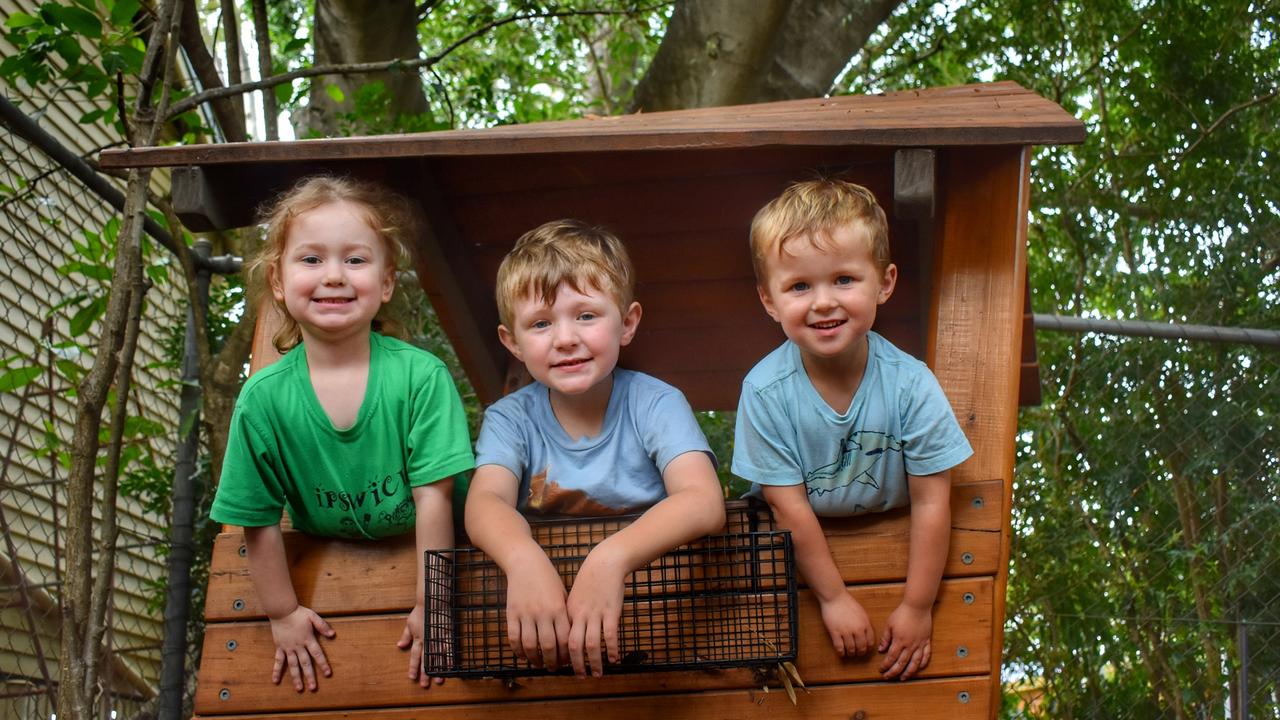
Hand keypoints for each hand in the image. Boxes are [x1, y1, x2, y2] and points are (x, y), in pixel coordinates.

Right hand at [268, 605, 335, 691]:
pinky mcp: (280, 648)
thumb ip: (322, 626)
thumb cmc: (299, 613)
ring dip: (296, 677)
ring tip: (299, 689)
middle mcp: (298, 646)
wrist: (282, 611)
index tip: (328, 673)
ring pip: (292, 665)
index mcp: (308, 639)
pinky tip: (275, 681)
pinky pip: (278, 661)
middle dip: (310, 676)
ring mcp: (288, 648)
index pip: (317, 654)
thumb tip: (333, 634)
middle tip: (313, 688)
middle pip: (305, 663)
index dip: (323, 664)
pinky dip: (276, 671)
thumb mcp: (313, 617)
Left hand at [397, 603, 444, 687]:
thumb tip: (399, 645)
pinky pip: (448, 649)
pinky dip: (449, 658)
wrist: (432, 602)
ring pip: (437, 658)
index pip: (414, 656)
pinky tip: (450, 666)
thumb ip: (405, 636)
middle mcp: (427, 641)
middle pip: (425, 661)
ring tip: (438, 680)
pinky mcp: (446, 635)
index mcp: (417, 639)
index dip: (413, 667)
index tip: (411, 678)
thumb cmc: (420, 611)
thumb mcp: (409, 623)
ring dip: (437, 669)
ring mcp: (437, 639)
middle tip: (424, 685)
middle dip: (425, 673)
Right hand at [505, 558, 569, 670]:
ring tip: (538, 663)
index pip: (565, 639)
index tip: (567, 662)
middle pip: (548, 646)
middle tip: (553, 668)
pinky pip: (514, 638)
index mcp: (559, 609)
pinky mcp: (512, 613)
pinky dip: (518, 650)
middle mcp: (543, 613)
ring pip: (530, 645)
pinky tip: (523, 655)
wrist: (526, 563)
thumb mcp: (562, 595)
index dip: (566, 654)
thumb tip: (570, 639)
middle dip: (552, 662)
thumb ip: (565, 616)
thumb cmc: (548, 580)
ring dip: (535, 659)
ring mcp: (526, 613)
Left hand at [565, 548, 625, 677]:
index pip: (560, 639)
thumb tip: (569, 633)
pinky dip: (612, 649)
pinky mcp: (611, 611)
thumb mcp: (574, 597)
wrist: (605, 562)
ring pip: (592, 644)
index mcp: (568, 612)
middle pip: (573, 645)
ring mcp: (595, 613)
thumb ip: (571, 615)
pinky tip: (614, 659)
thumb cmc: (590, 580)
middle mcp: (579, 615)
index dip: (562, 655)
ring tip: (598, 674)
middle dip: (576, 664)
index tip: (565, 667)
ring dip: (594, 662)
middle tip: (580, 677)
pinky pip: (610, 635)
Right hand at [818, 591, 873, 657]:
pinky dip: (841, 653)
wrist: (835, 597)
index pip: (870, 642)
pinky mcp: (835, 632)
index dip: (868, 648)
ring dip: (850, 654)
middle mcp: (857, 629)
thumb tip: (866, 635)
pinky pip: (839, 647)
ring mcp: (846, 631)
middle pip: (861, 648)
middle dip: (860, 653)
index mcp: (865, 624)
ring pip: (851, 649)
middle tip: (857, 654)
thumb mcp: (862, 613)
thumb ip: (865, 624)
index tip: (865, 649)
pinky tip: (841, 653)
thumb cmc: (847, 603)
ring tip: (849, 654)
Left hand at [878, 603, 932, 679]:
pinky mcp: (927, 641)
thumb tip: (881, 650)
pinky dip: (923, 663)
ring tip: (903, 678)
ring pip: (914, 663)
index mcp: (899, 641)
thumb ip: (885, 638)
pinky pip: (926, 655)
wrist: (917, 606)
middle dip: (894, 672)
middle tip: (888, 677)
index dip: (885, 666)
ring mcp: (919, 644)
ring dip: (908, 672)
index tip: (881, 670)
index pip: (891, 658)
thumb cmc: (902, 613)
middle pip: (901, 663)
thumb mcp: (889, 624)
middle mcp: (910, 645)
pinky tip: (919, 668)